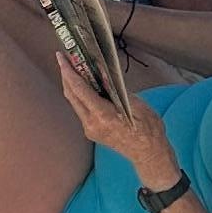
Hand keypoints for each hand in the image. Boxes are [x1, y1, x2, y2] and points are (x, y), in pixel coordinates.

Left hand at [54, 55, 174, 181]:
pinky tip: (83, 85)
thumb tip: (103, 74)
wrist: (149, 154)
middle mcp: (92, 124)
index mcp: (103, 116)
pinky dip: (80, 95)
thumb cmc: (148, 130)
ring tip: (72, 68)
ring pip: (74, 103)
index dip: (69, 72)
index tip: (62, 58)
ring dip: (72, 85)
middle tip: (64, 59)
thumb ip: (117, 89)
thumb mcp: (137, 104)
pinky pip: (81, 110)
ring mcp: (90, 129)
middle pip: (71, 95)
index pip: (80, 90)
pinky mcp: (91, 131)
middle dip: (66, 75)